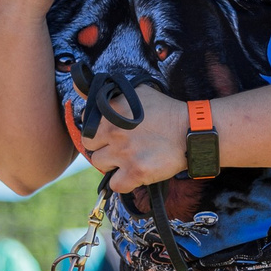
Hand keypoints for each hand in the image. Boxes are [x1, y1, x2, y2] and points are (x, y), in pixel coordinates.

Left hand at [79, 80, 190, 194]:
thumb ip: (108, 92)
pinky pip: (115, 185)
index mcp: (110, 112)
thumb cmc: (165, 110)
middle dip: (102, 146)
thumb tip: (79, 85)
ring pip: (100, 166)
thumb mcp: (137, 91)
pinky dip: (123, 182)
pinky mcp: (136, 173)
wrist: (191, 130)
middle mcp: (113, 132)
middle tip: (119, 146)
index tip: (110, 133)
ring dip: (112, 164)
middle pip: (90, 147)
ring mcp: (123, 154)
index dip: (98, 131)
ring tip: (128, 158)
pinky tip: (133, 174)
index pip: (86, 126)